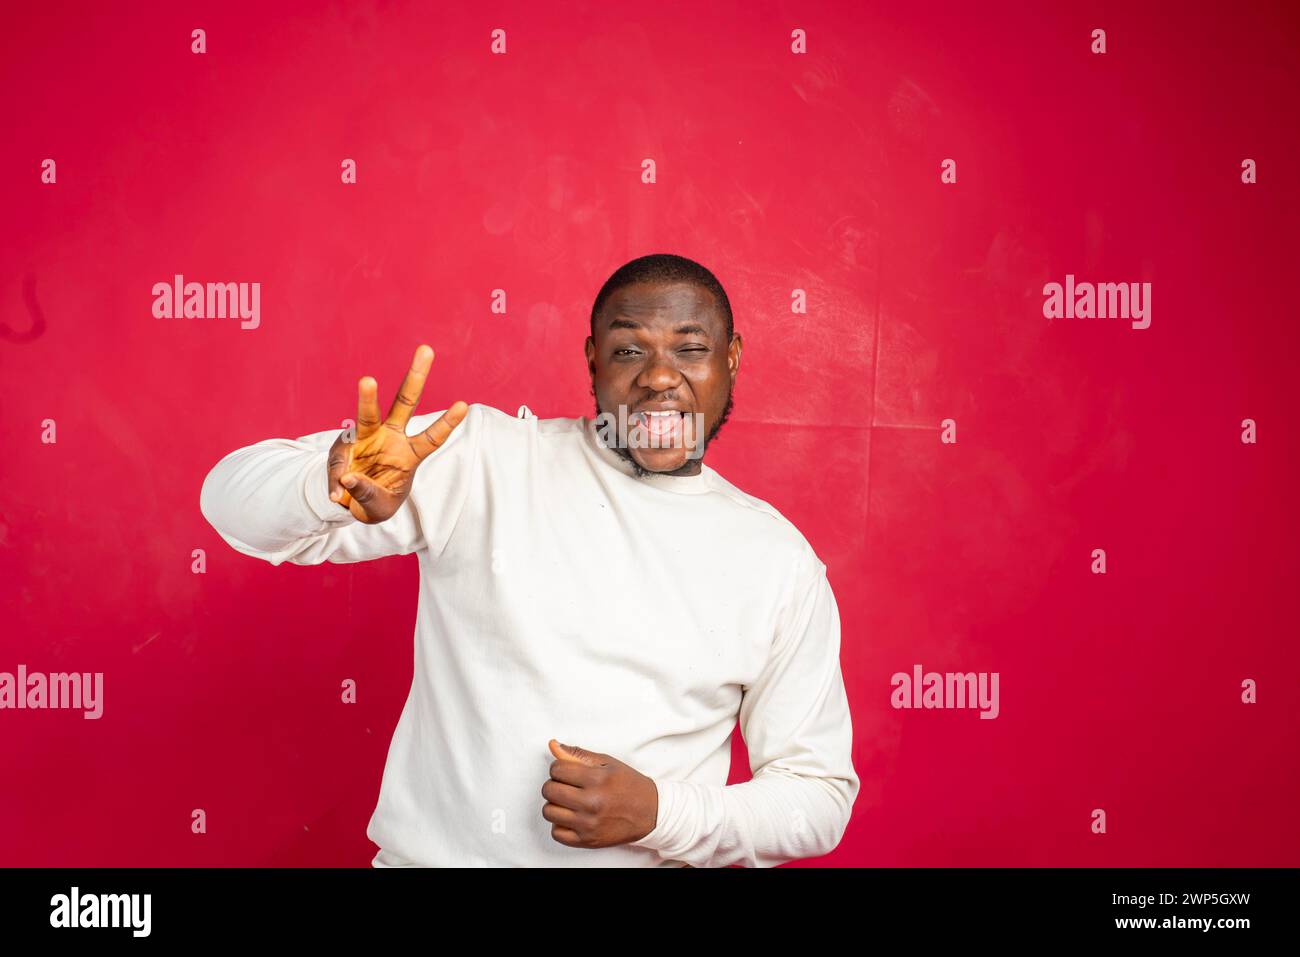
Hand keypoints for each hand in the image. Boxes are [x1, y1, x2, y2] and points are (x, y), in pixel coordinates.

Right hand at [327, 344, 467, 523]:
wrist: (350, 504)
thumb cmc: (374, 501)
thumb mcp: (376, 506)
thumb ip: (365, 493)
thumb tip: (347, 480)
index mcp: (410, 454)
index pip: (432, 437)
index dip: (447, 423)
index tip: (464, 405)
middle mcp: (391, 438)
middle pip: (405, 403)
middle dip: (416, 377)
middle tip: (427, 350)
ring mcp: (367, 438)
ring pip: (368, 412)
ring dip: (368, 397)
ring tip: (368, 380)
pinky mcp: (345, 444)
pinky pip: (339, 459)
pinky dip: (338, 478)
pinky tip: (339, 495)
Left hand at [541, 739, 658, 848]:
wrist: (650, 813)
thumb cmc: (630, 786)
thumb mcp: (608, 763)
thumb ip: (578, 755)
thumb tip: (553, 746)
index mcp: (597, 780)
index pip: (556, 769)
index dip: (559, 768)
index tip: (566, 771)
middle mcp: (592, 803)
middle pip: (549, 790)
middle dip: (555, 784)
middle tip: (567, 785)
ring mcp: (588, 824)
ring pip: (549, 812)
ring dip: (555, 805)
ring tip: (569, 801)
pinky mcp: (587, 840)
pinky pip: (556, 833)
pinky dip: (560, 825)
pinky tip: (572, 817)